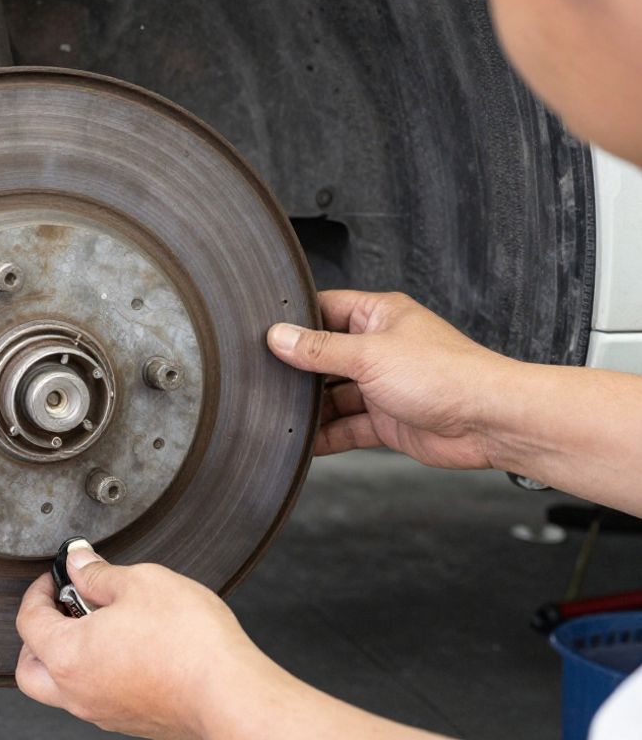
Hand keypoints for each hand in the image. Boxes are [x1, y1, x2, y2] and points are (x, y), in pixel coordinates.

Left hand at [14, 544, 274, 738]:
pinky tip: (126, 646)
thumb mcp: (140, 582)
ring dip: (67, 654)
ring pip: (61, 687)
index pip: (28, 621)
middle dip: (38, 634)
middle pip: (30, 668)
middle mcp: (77, 692)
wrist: (231, 693)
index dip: (38, 590)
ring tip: (100, 623)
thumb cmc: (190, 644)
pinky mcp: (129, 720)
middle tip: (62, 608)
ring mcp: (102, 711)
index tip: (55, 577)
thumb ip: (98, 572)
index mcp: (68, 656)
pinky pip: (94, 696)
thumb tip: (79, 562)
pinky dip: (95, 671)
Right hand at [267, 290, 516, 468]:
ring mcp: (382, 386)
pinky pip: (346, 427)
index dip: (294, 322)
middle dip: (299, 372)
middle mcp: (379, 348)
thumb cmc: (447, 375)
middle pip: (324, 357)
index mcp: (379, 317)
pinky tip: (304, 442)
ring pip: (332, 396)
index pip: (324, 310)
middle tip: (264, 381)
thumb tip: (280, 337)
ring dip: (310, 408)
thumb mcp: (370, 355)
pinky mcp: (386, 420)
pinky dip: (326, 436)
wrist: (490, 421)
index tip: (263, 336)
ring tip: (278, 415)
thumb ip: (320, 350)